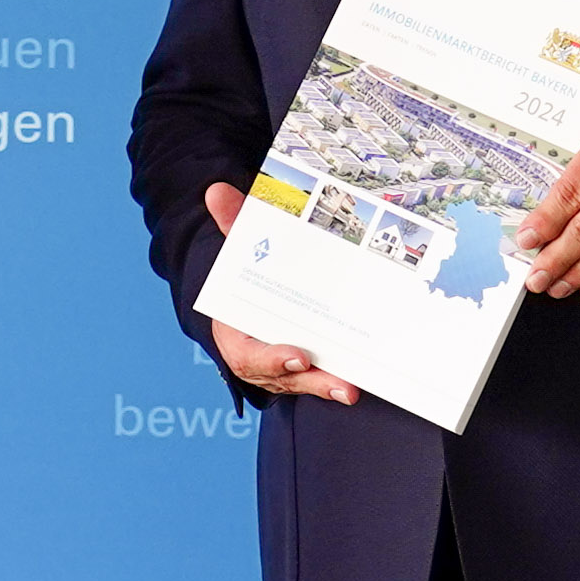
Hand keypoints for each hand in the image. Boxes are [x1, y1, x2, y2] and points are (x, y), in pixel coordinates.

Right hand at [199, 184, 359, 403]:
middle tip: (337, 380)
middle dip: (308, 380)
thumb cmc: (248, 272)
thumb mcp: (241, 247)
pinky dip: (337, 381)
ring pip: (304, 382)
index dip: (271, 358)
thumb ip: (233, 223)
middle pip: (282, 375)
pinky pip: (321, 378)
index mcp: (236, 334)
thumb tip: (217, 191)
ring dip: (326, 387)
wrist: (253, 293)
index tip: (297, 354)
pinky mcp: (306, 369)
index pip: (248, 354)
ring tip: (351, 389)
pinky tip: (362, 381)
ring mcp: (284, 367)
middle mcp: (260, 357)